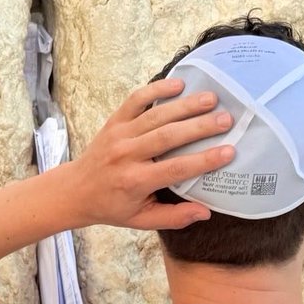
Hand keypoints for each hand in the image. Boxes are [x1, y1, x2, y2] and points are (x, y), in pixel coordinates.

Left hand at [70, 76, 234, 228]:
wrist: (75, 190)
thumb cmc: (111, 206)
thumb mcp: (140, 219)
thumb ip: (173, 217)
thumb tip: (206, 212)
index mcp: (135, 181)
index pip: (175, 169)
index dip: (203, 160)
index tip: (229, 151)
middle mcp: (126, 155)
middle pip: (168, 136)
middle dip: (200, 126)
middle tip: (227, 119)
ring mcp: (119, 135)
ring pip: (155, 115)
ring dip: (185, 105)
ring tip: (212, 98)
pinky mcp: (114, 121)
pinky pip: (136, 100)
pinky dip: (156, 89)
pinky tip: (178, 84)